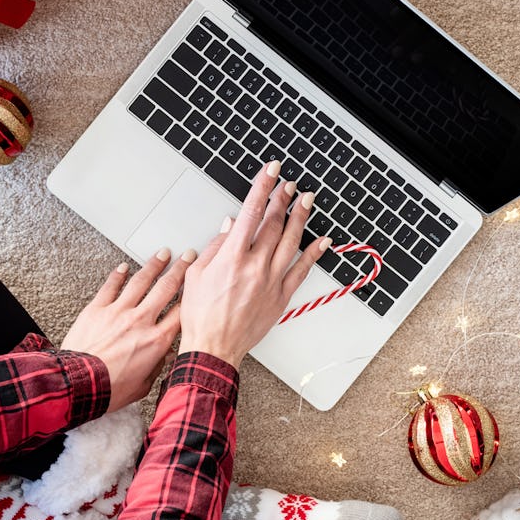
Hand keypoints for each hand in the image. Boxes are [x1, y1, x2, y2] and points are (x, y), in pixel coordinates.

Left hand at [61, 250, 195, 411]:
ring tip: (162, 254)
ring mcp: (118, 312)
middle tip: (187, 257)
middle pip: (166, 288)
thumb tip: (160, 358)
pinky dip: (118, 274)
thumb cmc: (109, 390)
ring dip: (154, 265)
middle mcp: (140, 321)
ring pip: (141, 281)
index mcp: (156, 341)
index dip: (191, 296)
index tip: (196, 286)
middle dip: (180, 269)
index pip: (180, 311)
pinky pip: (110, 286)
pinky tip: (124, 266)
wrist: (80, 385)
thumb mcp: (143, 385)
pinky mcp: (97, 310)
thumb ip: (156, 367)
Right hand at [179, 161, 331, 369]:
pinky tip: (322, 240)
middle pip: (273, 224)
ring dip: (300, 218)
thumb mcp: (197, 274)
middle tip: (289, 184)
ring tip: (306, 200)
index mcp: (231, 257)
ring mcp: (270, 281)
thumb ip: (216, 246)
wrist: (214, 347)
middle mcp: (254, 266)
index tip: (271, 172)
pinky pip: (302, 271)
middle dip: (282, 199)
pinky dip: (313, 254)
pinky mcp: (281, 296)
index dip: (262, 188)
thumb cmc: (201, 315)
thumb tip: (232, 225)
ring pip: (291, 242)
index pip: (251, 212)